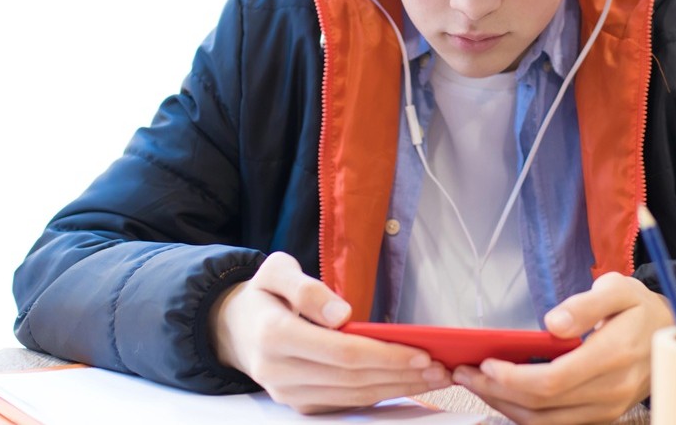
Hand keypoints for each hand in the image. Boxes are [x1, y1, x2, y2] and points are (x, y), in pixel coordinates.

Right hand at [209, 252, 451, 413]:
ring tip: (435, 378)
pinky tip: (407, 384)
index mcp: (275, 335)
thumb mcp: (276, 271)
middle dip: (402, 375)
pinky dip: (380, 395)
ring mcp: (288, 393)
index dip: (385, 355)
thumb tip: (342, 314)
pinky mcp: (299, 404)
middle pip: (353, 378)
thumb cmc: (264, 294)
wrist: (233, 328)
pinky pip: (346, 403)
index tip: (422, 353)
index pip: (341, 352)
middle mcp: (279, 372)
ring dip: (398, 389)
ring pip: (353, 396)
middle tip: (442, 368)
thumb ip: (307, 288)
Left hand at [450, 272, 673, 423]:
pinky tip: (504, 394)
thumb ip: (586, 304)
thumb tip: (552, 323)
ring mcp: (606, 409)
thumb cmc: (639, 309)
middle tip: (464, 373)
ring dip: (504, 406)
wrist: (671, 335)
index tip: (485, 363)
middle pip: (542, 405)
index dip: (513, 377)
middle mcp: (611, 391)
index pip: (553, 380)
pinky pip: (555, 424)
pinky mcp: (601, 416)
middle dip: (496, 391)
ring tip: (476, 384)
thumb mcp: (619, 289)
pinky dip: (524, 413)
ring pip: (544, 422)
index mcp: (614, 356)